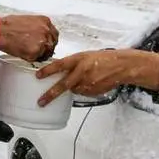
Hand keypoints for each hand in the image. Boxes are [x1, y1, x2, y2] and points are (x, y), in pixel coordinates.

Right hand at [0, 15, 58, 61]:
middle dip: (46, 48)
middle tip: (38, 51)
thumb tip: (38, 35)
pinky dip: (31, 58)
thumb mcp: (27, 20)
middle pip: (53, 43)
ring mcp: (42, 41)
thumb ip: (37, 27)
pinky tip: (23, 54)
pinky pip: (37, 59)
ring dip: (40, 55)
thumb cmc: (8, 25)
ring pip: (46, 53)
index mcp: (45, 21)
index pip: (54, 33)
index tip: (45, 43)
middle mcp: (46, 30)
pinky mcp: (35, 52)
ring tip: (28, 52)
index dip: (49, 40)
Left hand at [35, 49, 158, 105]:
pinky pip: (82, 92)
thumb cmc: (103, 59)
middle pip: (63, 85)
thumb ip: (72, 63)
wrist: (121, 66)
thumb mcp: (85, 56)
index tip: (38, 76)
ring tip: (85, 78)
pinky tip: (92, 82)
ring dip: (74, 87)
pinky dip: (83, 89)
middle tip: (41, 102)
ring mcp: (87, 83)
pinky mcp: (93, 91)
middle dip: (50, 95)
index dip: (47, 71)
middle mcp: (81, 71)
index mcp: (78, 59)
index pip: (59, 65)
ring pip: (73, 89)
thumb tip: (60, 71)